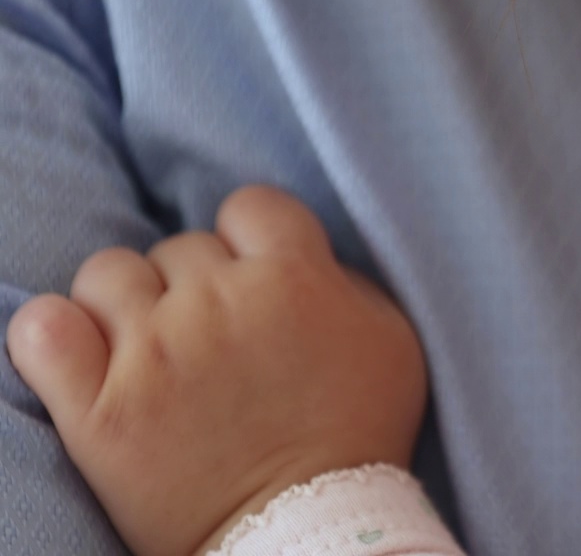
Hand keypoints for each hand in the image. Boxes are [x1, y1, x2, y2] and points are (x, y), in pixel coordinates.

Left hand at [7, 186, 427, 555]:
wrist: (310, 535)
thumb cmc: (359, 435)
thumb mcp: (390, 340)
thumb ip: (345, 279)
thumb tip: (296, 251)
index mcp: (296, 278)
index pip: (250, 206)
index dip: (252, 240)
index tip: (256, 281)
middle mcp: (221, 303)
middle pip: (181, 246)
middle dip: (196, 287)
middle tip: (218, 343)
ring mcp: (152, 354)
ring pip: (108, 273)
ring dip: (128, 306)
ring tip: (153, 355)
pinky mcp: (97, 410)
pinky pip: (41, 328)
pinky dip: (56, 335)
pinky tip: (83, 357)